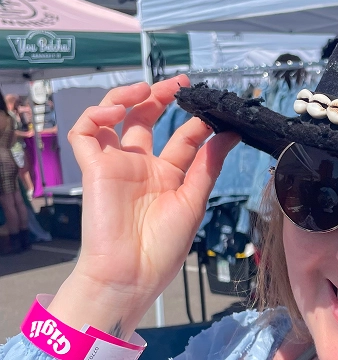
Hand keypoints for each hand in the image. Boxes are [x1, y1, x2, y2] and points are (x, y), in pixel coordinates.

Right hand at [48, 77, 238, 337]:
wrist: (132, 275)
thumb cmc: (162, 248)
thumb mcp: (193, 200)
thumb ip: (207, 165)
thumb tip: (229, 135)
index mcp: (168, 176)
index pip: (184, 137)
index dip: (199, 120)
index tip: (218, 109)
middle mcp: (141, 166)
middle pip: (147, 119)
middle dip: (162, 96)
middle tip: (181, 84)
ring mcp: (117, 165)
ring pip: (114, 117)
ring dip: (127, 97)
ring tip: (147, 89)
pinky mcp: (94, 168)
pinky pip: (85, 132)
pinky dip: (97, 114)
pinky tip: (118, 110)